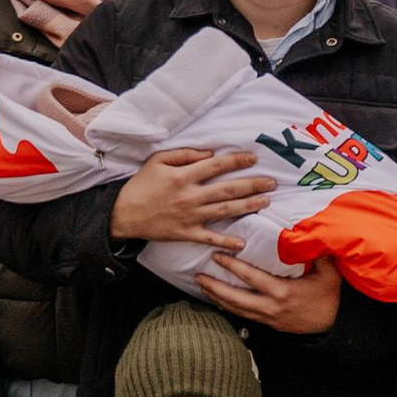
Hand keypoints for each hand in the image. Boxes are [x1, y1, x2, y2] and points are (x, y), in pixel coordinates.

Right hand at [110, 146, 275, 243]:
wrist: (123, 214)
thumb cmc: (141, 185)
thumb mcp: (158, 161)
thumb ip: (185, 154)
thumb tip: (210, 152)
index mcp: (184, 176)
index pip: (217, 166)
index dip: (237, 161)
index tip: (254, 158)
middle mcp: (190, 196)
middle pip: (228, 188)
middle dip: (253, 184)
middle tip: (272, 182)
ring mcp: (190, 216)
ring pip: (225, 210)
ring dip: (248, 206)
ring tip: (266, 201)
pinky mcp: (186, 233)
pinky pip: (209, 237)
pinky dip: (226, 241)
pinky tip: (242, 243)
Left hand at [195, 247, 342, 335]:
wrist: (331, 326)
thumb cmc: (328, 297)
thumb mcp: (329, 273)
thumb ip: (320, 253)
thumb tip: (312, 231)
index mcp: (281, 292)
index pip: (250, 277)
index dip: (232, 266)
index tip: (217, 255)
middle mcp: (270, 306)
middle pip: (234, 297)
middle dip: (214, 286)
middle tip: (198, 275)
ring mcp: (266, 317)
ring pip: (235, 309)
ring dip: (216, 297)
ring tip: (201, 286)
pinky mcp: (267, 323)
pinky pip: (242, 315)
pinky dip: (227, 307)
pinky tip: (217, 301)